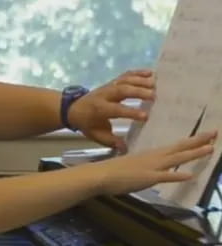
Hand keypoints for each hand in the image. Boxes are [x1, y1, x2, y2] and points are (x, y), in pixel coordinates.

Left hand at [68, 69, 154, 151]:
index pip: (116, 109)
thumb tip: (125, 148)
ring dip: (140, 81)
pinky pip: (125, 75)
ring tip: (156, 84)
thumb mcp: (96, 134)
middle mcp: (104, 95)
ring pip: (124, 81)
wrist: (73, 108)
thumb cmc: (87, 123)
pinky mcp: (112, 82)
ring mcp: (108, 86)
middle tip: (154, 96)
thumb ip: (110, 141)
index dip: (130, 112)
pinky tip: (150, 73)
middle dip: (138, 92)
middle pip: (122, 90)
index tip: (145, 116)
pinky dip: (137, 73)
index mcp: (100, 108)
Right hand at [90, 131, 215, 195]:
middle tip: (215, 133)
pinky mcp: (147, 178)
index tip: (207, 135)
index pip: (176, 146)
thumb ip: (146, 164)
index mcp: (151, 154)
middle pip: (180, 148)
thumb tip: (154, 164)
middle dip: (199, 141)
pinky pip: (165, 177)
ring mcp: (151, 167)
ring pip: (176, 158)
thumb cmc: (113, 170)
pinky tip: (190, 175)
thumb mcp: (134, 164)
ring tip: (210, 149)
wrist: (100, 175)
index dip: (193, 140)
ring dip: (193, 154)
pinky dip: (178, 176)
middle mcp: (154, 157)